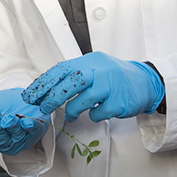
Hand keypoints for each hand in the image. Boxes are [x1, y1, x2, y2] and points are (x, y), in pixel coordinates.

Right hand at [0, 89, 48, 154]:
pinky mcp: (35, 131)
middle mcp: (5, 142)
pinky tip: (26, 122)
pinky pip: (33, 131)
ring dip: (11, 126)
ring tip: (7, 118)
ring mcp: (21, 139)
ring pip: (16, 135)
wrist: (19, 98)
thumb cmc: (1, 105)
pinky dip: (30, 126)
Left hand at [22, 52, 164, 122]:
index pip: (61, 69)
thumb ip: (74, 75)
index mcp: (90, 61)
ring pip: (84, 98)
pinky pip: (99, 112)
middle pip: (71, 82)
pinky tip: (94, 114)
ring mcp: (111, 86)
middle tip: (43, 107)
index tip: (31, 95)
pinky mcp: (119, 102)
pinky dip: (93, 115)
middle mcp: (100, 70)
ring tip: (69, 115)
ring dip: (72, 109)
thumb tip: (46, 89)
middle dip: (53, 96)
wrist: (145, 82)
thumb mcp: (94, 67)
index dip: (44, 83)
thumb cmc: (114, 76)